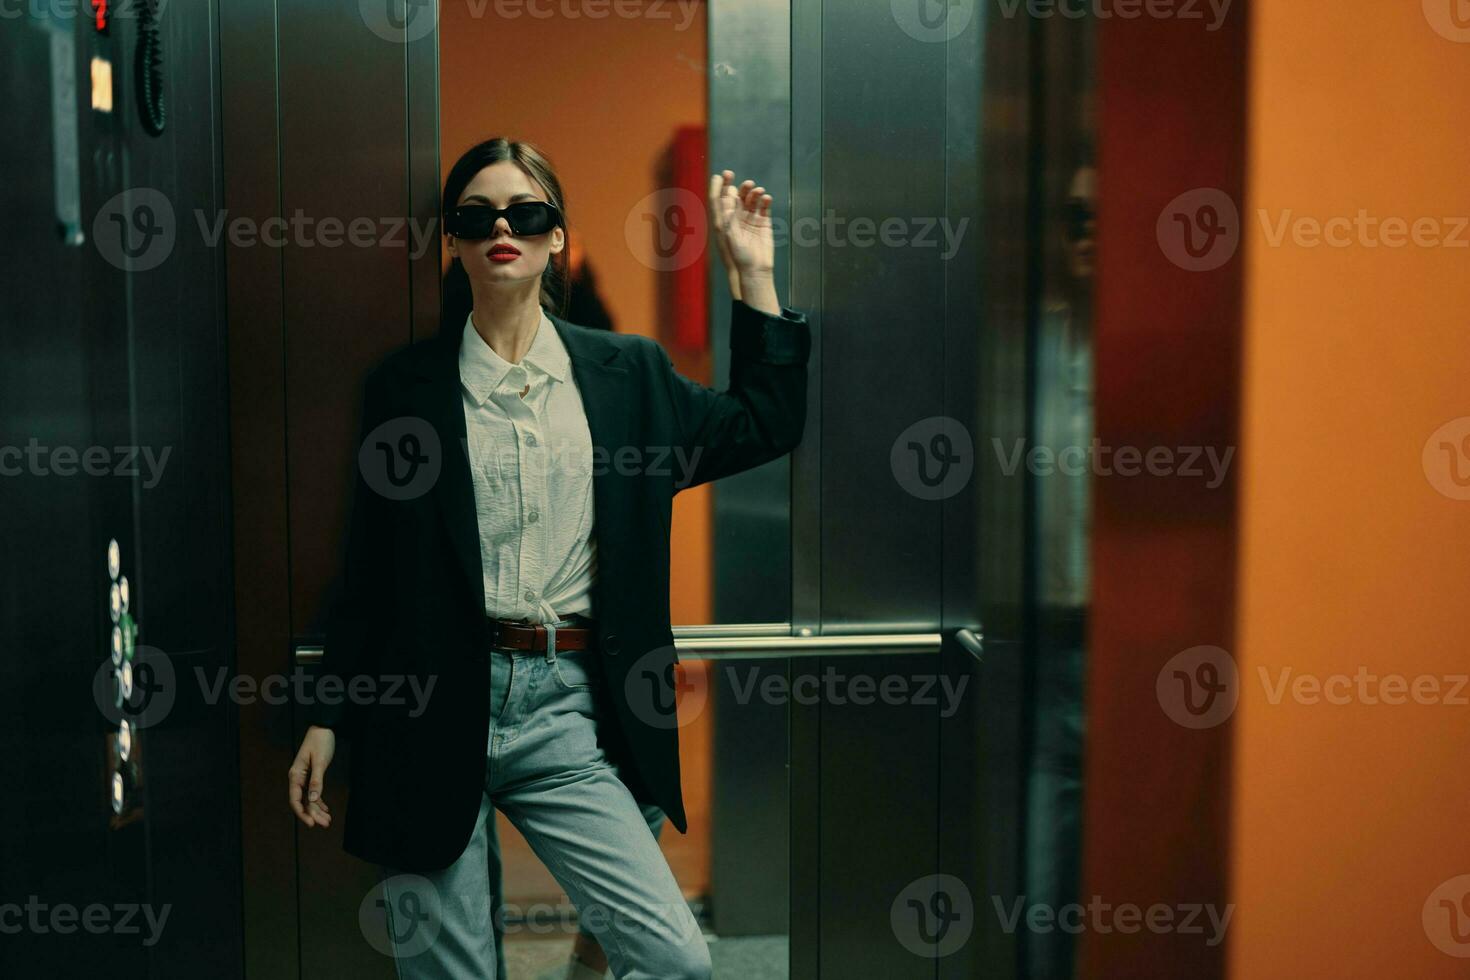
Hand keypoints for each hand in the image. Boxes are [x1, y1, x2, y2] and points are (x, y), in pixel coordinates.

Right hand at [288, 725, 335, 827]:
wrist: (323, 728)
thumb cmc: (320, 742)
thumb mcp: (320, 762)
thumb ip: (316, 781)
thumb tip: (313, 799)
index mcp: (295, 775)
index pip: (296, 800)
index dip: (302, 813)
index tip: (312, 824)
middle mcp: (297, 778)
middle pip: (303, 802)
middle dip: (313, 814)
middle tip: (326, 824)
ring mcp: (304, 778)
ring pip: (309, 799)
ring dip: (318, 810)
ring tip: (328, 820)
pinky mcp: (311, 775)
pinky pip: (313, 793)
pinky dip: (320, 802)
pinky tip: (326, 810)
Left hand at [708, 169, 775, 285]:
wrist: (755, 269)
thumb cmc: (739, 255)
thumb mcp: (731, 234)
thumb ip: (730, 214)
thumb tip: (730, 194)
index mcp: (724, 220)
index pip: (719, 200)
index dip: (719, 186)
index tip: (722, 175)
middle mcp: (736, 218)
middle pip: (736, 196)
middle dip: (740, 187)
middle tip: (746, 181)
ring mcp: (750, 219)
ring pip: (751, 200)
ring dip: (754, 193)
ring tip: (758, 190)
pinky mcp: (763, 222)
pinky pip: (764, 207)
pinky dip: (765, 200)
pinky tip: (767, 198)